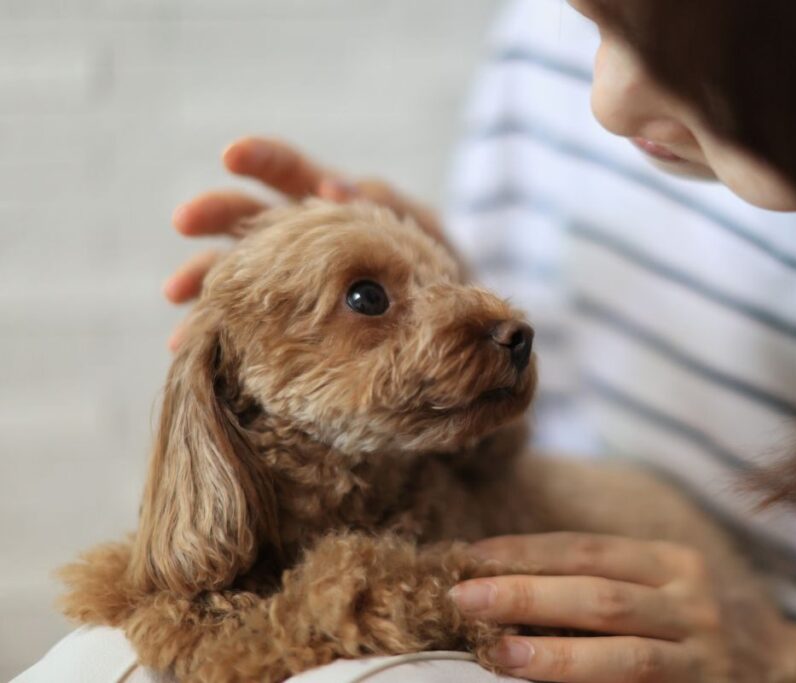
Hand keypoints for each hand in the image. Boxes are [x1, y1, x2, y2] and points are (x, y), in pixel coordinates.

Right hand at [164, 136, 445, 350]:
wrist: (454, 335)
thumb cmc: (439, 270)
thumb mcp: (425, 233)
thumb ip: (386, 205)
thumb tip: (335, 187)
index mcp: (332, 206)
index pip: (290, 172)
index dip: (262, 159)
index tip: (232, 155)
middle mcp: (302, 242)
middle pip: (248, 218)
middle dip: (215, 216)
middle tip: (185, 220)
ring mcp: (292, 286)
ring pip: (238, 275)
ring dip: (205, 282)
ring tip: (177, 294)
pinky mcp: (292, 328)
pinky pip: (250, 327)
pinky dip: (224, 336)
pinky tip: (194, 347)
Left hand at [451, 533, 746, 682]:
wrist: (756, 674)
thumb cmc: (674, 630)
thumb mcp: (646, 593)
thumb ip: (589, 586)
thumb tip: (497, 583)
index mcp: (672, 562)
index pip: (588, 550)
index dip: (528, 553)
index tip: (473, 557)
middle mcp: (694, 605)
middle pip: (600, 596)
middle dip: (528, 595)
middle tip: (466, 598)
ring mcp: (702, 658)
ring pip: (623, 656)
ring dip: (554, 655)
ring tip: (497, 652)